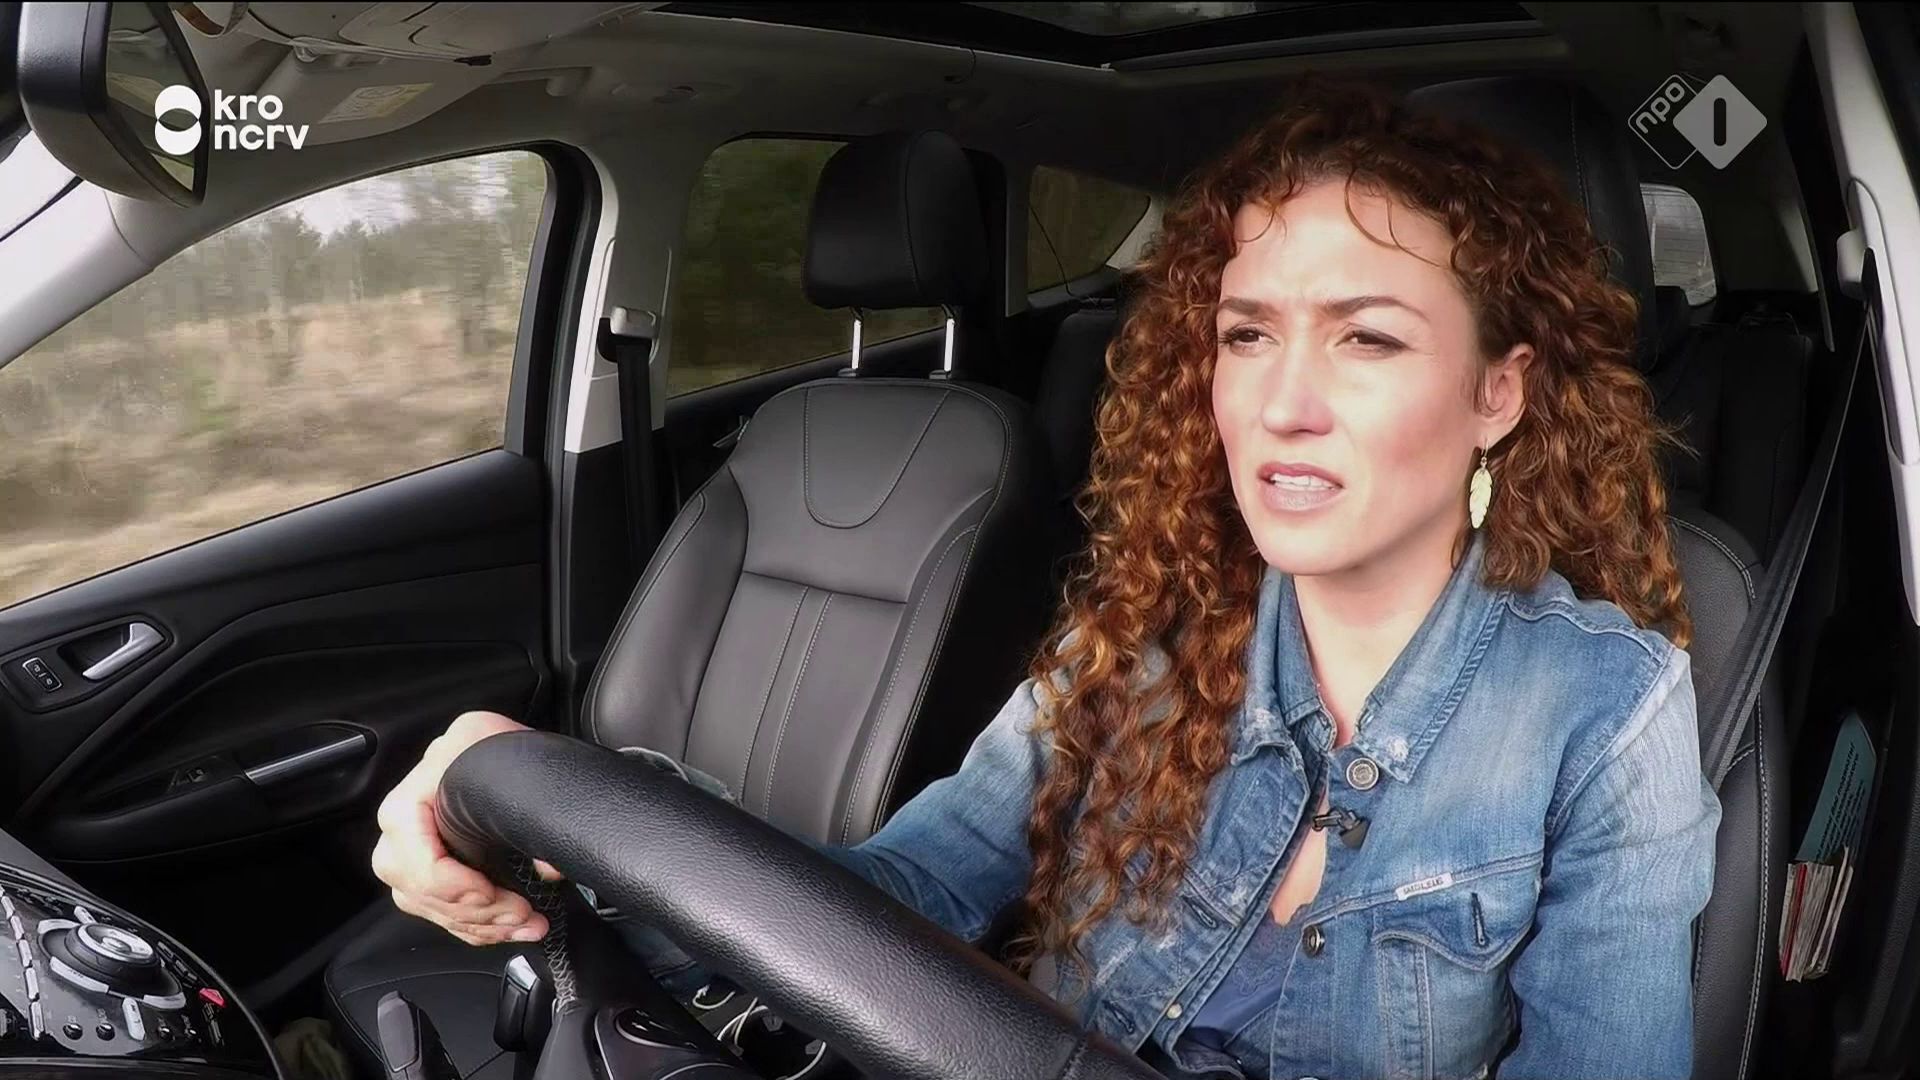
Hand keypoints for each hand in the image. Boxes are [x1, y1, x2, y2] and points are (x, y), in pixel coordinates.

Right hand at [371, 711, 560, 945]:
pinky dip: (476, 927)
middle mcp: (403, 831)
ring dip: (482, 926)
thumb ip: (530, 804)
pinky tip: (510, 927)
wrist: (492, 743)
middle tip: (521, 914)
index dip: (453, 887)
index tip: (493, 894)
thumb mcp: (507, 752)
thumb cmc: (493, 744)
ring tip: (527, 925)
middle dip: (476, 914)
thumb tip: (549, 867)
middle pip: (419, 893)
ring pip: (431, 909)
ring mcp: (412, 853)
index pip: (413, 862)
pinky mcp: (430, 869)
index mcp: (409, 802)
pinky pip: (441, 911)